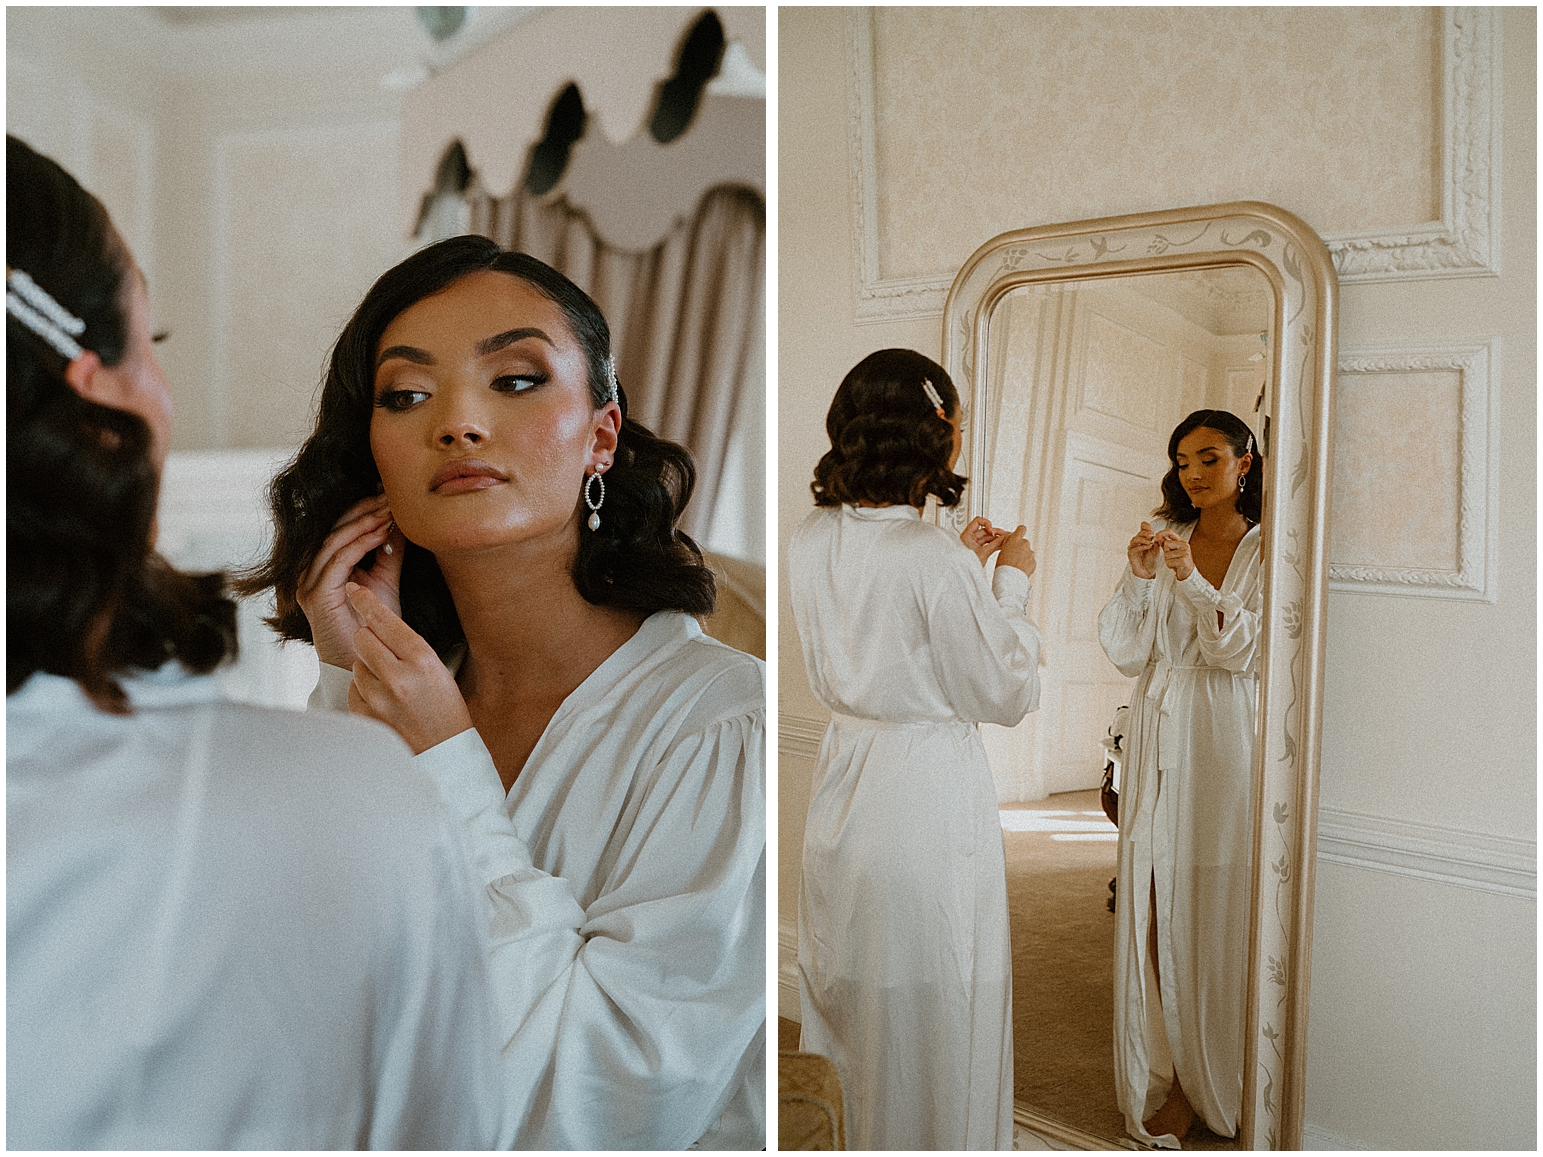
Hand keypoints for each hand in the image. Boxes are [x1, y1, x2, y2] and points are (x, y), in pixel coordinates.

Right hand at [296, 494, 405, 668]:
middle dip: (364, 510)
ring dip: (363, 523)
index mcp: (325, 566)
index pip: (340, 528)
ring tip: (388, 512)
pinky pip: (337, 560)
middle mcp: (312, 572)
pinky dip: (360, 543)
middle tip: (389, 497)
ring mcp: (310, 583)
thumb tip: (399, 523)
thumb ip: (388, 554)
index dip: (364, 510)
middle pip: (334, 529)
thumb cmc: (374, 626)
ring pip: (334, 541)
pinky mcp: (316, 595)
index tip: (389, 496)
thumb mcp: (385, 582)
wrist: (367, 662)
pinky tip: (380, 533)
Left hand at [345, 582, 473, 754]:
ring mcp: (379, 699)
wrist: (445, 755)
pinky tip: (384, 702)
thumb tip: (374, 623)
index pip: (383, 620)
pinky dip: (364, 691)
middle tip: (385, 652)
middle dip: (369, 639)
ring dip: (368, 668)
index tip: (353, 589)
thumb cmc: (446, 710)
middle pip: (362, 638)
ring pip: (356, 664)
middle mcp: (399, 677)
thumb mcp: (439, 670)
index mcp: (423, 660)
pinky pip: (353, 689)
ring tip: (392, 686)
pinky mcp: (366, 717)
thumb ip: (408, 647)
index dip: (365, 601)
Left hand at [960, 516, 1007, 563]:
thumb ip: (995, 544)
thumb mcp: (984, 553)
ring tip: (1005, 540)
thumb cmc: (966, 566)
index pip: (978, 521)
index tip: (992, 530)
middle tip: (1004, 535)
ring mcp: (973, 544)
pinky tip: (1001, 545)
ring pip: (987, 538)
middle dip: (996, 532)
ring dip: (996, 538)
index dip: (987, 523)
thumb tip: (1004, 537)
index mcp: (967, 535)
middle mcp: (969, 538)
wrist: (963, 576)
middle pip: (984, 530)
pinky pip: (987, 544)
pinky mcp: (977, 550)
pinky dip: (994, 544)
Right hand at [995, 525, 1035, 578]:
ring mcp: (1030, 553)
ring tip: (1015, 564)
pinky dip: (1026, 564)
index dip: (1020, 531)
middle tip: (1012, 556)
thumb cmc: (1003, 566)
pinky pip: (1030, 561)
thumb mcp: (1002, 550)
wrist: (1010, 579)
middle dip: (1020, 547)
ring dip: (1023, 556)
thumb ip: (1008, 542)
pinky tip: (1019, 569)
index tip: (1018, 535)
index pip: (1022, 529)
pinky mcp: (1034, 562)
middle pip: (1024, 542)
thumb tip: (1010, 537)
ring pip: (1027, 552)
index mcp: (1015, 540)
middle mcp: (1025, 544)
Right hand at [1128, 521, 1160, 578]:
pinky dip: (1141, 546)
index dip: (1145, 526)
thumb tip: (1154, 534)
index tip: (1151, 528)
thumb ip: (1155, 541)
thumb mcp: (1156, 549)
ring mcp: (1133, 548)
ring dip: (1143, 539)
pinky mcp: (1131, 554)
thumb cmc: (1151, 560)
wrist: (1148, 572)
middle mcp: (1137, 542)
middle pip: (1139, 533)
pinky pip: (1134, 548)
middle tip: (1151, 535)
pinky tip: (1148, 546)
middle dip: (1145, 533)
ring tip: (1150, 542)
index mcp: (1143, 538)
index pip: (1142, 528)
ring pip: (1135, 539)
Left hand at [1154, 529, 1194, 580]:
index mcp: (1181, 540)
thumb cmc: (1178, 560)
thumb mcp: (1171, 550)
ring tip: (1174, 561)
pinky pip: (1169, 562)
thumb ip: (1165, 543)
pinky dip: (1169, 565)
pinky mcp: (1183, 561)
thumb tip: (1158, 537)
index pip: (1170, 531)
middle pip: (1166, 543)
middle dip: (1166, 551)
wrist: (1187, 572)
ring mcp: (1185, 553)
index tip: (1155, 538)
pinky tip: (1175, 566)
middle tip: (1172, 556)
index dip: (1161, 533)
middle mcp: (1185, 545)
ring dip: (1167, 560)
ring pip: (1167, 554)